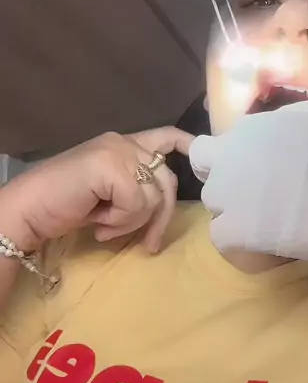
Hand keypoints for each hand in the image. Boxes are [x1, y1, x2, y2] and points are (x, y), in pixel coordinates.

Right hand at [0, 128, 192, 254]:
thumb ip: (136, 190)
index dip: (188, 146)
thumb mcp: (110, 197)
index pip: (165, 137)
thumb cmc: (64, 206)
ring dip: (132, 222)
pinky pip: (138, 204)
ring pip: (153, 196)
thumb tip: (165, 205)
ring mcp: (116, 151)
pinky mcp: (109, 166)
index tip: (204, 162)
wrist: (28, 211)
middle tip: (149, 245)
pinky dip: (121, 221)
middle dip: (161, 218)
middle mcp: (122, 142)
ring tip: (105, 227)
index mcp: (122, 144)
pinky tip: (98, 223)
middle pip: (166, 181)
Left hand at [189, 102, 307, 263]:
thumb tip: (270, 133)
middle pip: (211, 179)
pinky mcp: (236, 231)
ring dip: (235, 213)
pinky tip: (263, 240)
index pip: (207, 149)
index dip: (224, 161)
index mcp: (245, 132)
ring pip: (216, 208)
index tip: (247, 169)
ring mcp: (229, 197)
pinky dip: (239, 241)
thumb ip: (278, 123)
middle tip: (260, 196)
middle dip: (229, 186)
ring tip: (268, 220)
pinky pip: (222, 237)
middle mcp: (229, 160)